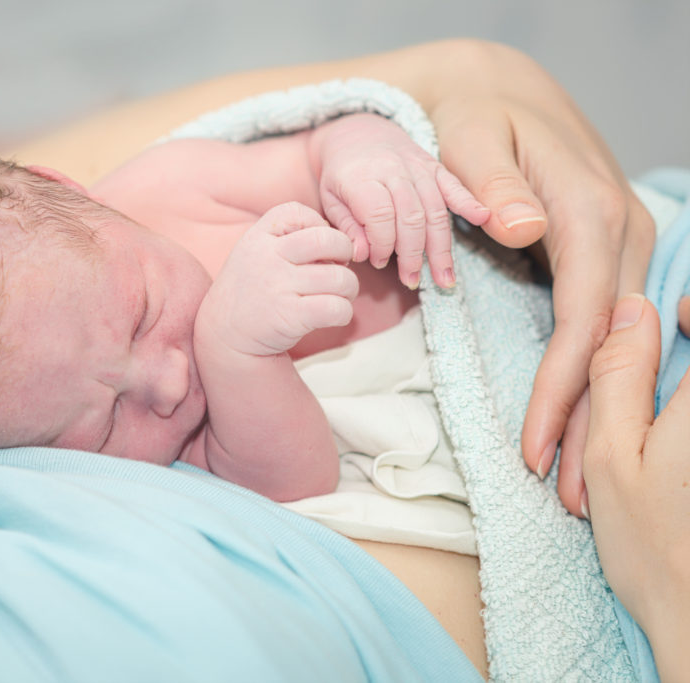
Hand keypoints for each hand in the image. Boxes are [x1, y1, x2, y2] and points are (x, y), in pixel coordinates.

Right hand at [197, 202, 358, 356]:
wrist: (224, 336)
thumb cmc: (251, 291)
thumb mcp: (253, 252)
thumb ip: (286, 238)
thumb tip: (339, 240)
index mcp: (257, 238)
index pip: (297, 212)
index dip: (318, 224)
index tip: (317, 247)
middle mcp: (267, 258)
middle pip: (328, 240)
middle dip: (345, 252)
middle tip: (339, 266)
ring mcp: (278, 287)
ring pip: (340, 278)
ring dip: (349, 288)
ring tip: (339, 295)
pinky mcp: (290, 317)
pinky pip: (336, 308)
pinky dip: (344, 312)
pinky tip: (333, 314)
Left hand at [314, 113, 489, 289]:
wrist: (359, 133)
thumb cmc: (341, 173)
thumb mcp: (330, 199)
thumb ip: (347, 228)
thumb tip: (362, 256)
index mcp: (362, 176)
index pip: (379, 215)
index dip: (381, 244)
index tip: (377, 262)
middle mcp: (394, 169)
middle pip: (411, 216)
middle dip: (413, 254)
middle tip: (411, 280)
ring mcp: (418, 167)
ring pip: (435, 210)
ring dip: (441, 247)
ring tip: (445, 279)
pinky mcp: (435, 167)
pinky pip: (454, 186)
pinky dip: (469, 203)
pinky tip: (482, 219)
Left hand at [423, 42, 656, 515]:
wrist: (495, 91)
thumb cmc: (471, 116)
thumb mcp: (469, 134)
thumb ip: (489, 180)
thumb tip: (522, 228)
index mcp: (588, 210)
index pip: (582, 318)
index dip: (562, 389)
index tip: (532, 449)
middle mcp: (621, 231)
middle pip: (612, 344)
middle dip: (591, 422)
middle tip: (571, 499)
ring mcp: (621, 244)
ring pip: (619, 342)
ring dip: (601, 412)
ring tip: (579, 482)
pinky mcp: (608, 255)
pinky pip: (609, 327)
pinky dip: (597, 379)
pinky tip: (585, 423)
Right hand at [583, 294, 689, 678]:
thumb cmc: (653, 546)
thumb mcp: (611, 454)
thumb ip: (618, 375)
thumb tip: (632, 309)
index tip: (679, 319)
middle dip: (689, 360)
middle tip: (674, 365)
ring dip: (681, 406)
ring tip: (665, 436)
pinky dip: (681, 437)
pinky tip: (678, 472)